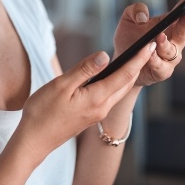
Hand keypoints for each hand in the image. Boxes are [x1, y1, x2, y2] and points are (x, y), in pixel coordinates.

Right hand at [14, 41, 155, 164]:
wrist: (34, 140)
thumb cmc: (43, 112)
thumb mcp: (61, 85)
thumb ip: (84, 70)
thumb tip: (105, 55)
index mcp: (97, 98)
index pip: (125, 75)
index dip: (139, 58)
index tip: (151, 44)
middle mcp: (102, 107)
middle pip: (126, 83)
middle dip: (138, 65)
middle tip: (147, 46)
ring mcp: (96, 113)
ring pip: (119, 90)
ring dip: (129, 74)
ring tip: (134, 58)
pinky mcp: (90, 115)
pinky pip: (109, 95)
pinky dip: (116, 82)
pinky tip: (112, 74)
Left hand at [113, 0, 184, 86]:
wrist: (121, 63)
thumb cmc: (128, 39)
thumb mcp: (127, 19)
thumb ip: (135, 10)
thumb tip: (143, 18)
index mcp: (168, 25)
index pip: (182, 11)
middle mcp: (173, 40)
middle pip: (184, 30)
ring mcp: (169, 57)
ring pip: (172, 50)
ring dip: (166, 44)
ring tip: (159, 37)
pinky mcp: (162, 71)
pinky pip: (161, 66)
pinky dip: (155, 60)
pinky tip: (150, 54)